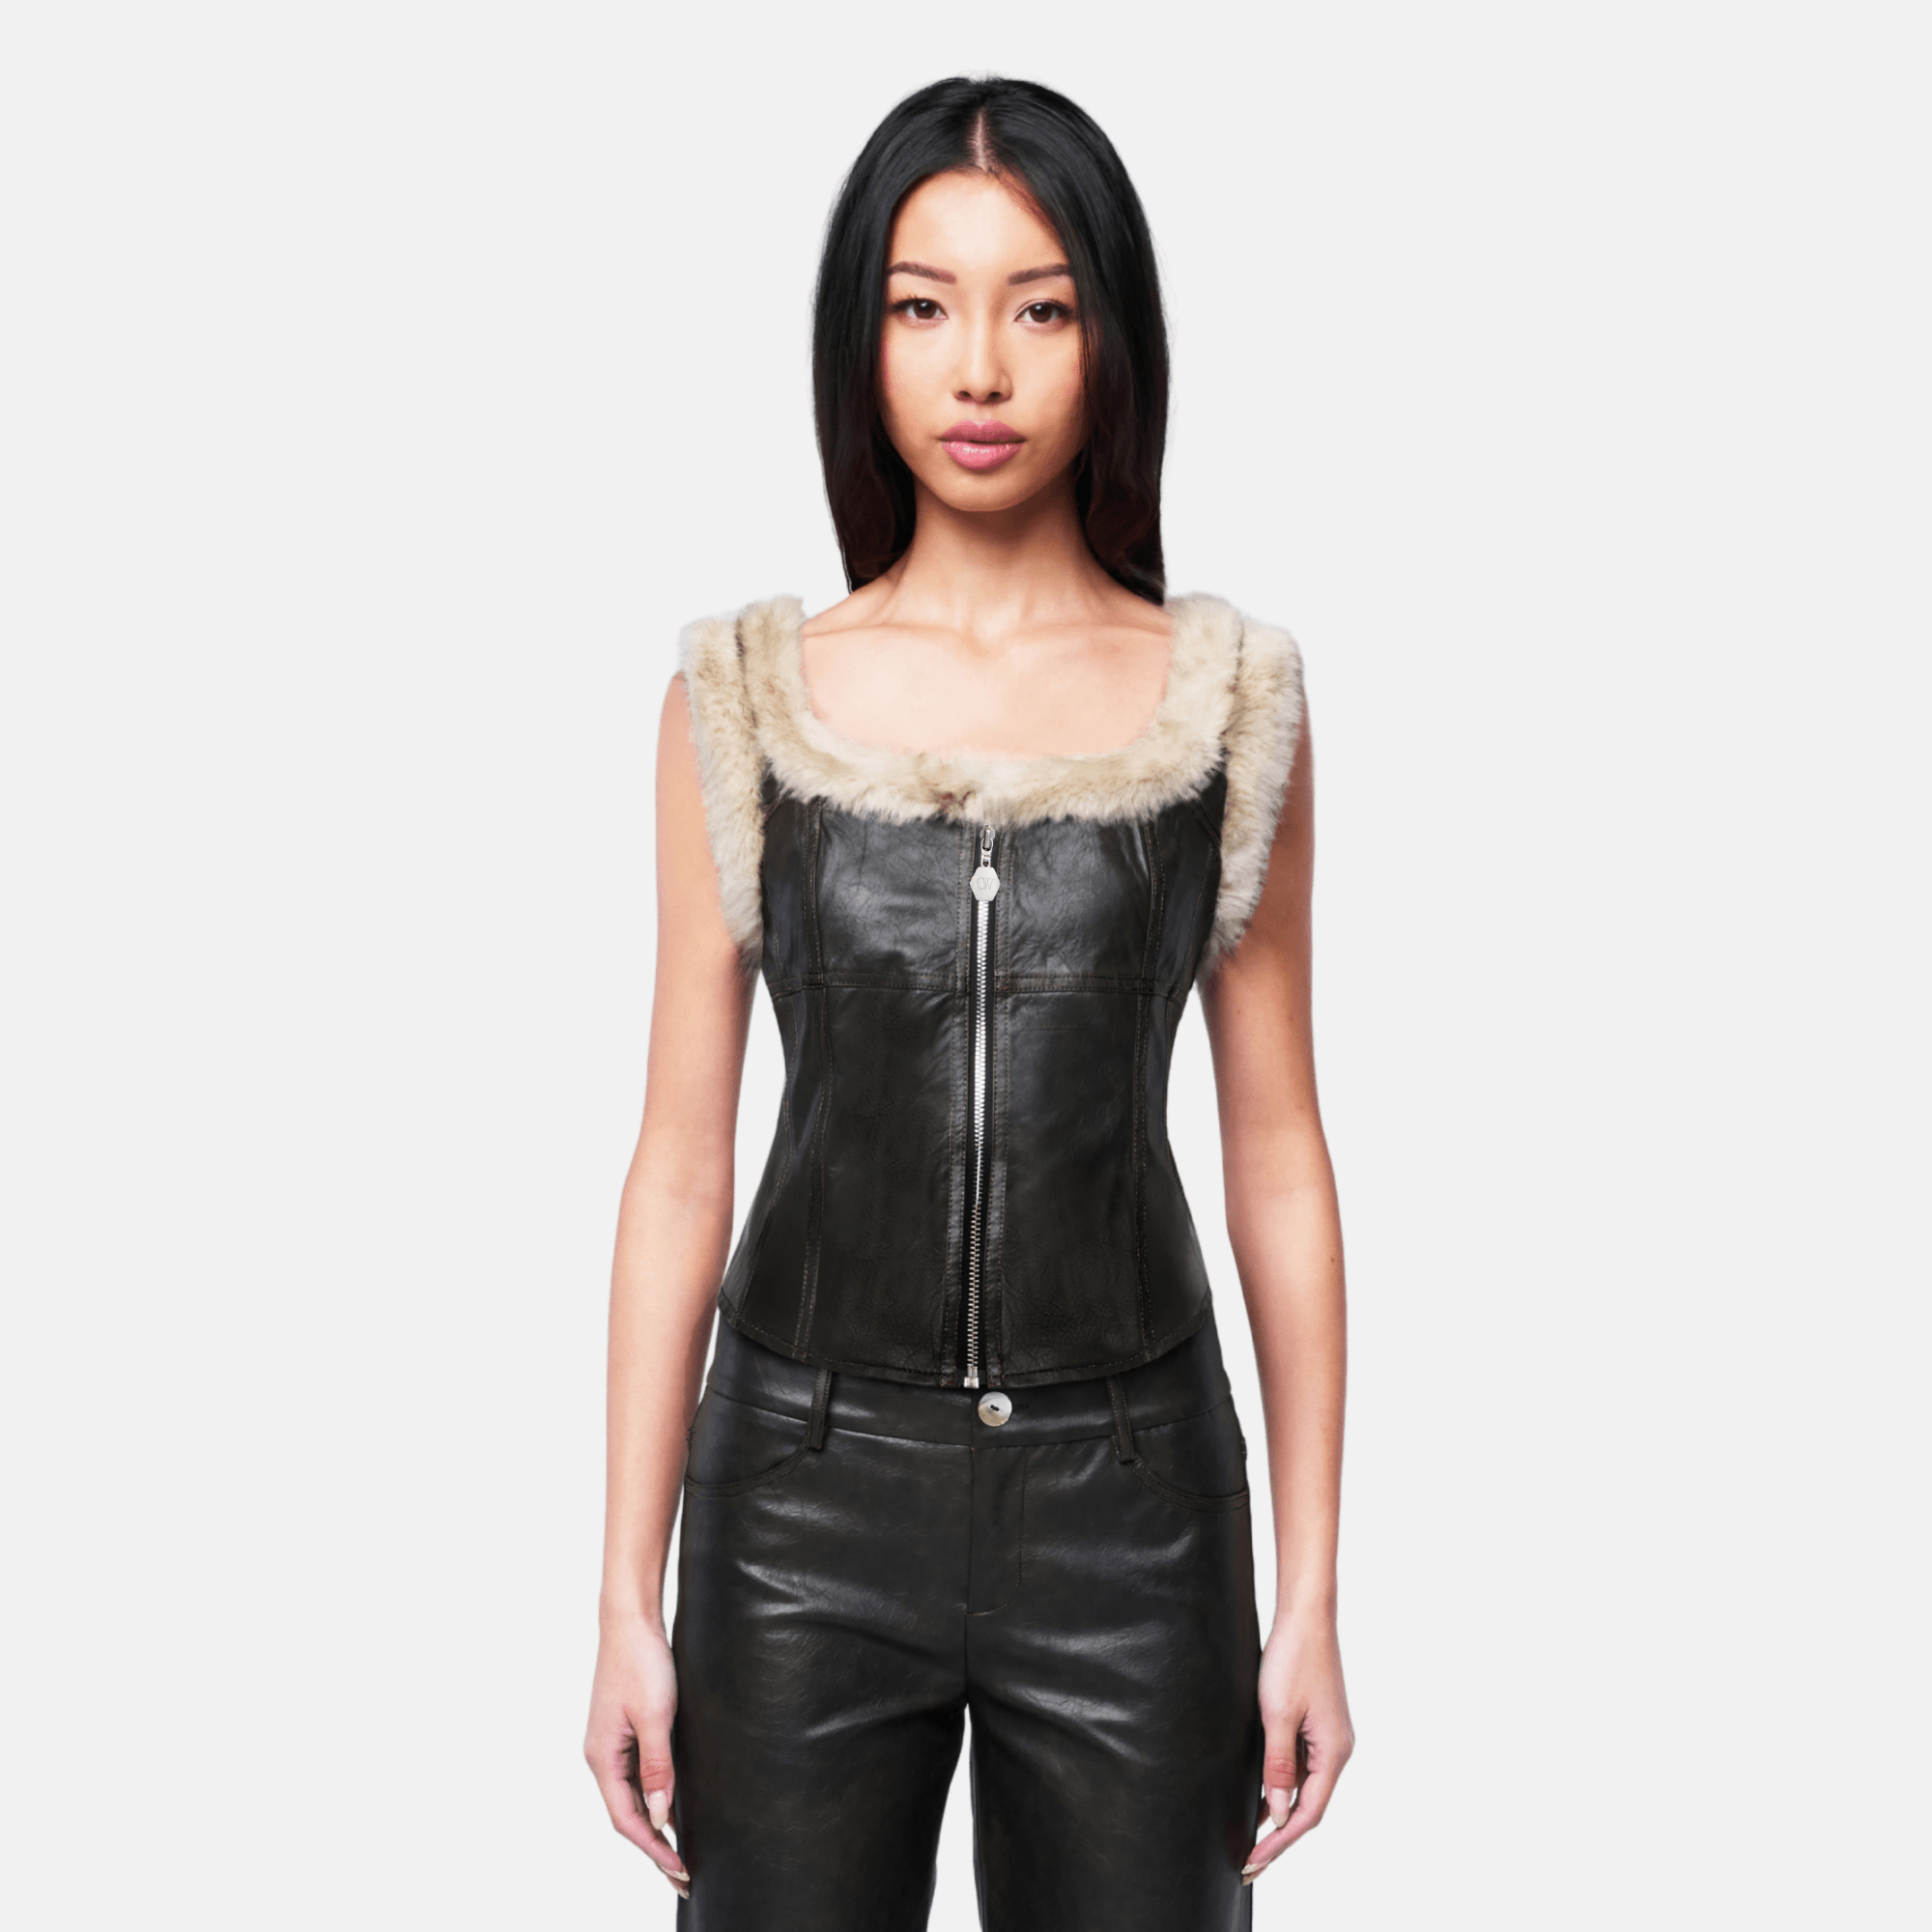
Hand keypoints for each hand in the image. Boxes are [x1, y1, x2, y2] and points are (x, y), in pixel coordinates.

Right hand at [585, 1613, 690, 1898]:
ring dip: (653, 1825)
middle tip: (683, 1875)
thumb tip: (659, 1817)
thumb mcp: (656, 1716)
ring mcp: (610, 1744)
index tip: (680, 1870)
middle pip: (626, 1814)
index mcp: (602, 1758)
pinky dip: (652, 1798)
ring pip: (630, 1797)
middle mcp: (601, 1756)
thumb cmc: (641, 1662)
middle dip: (654, 1847)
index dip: (653, 1849)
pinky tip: (670, 1807)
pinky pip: (635, 1776)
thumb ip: (658, 1768)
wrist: (630, 1619)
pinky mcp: (622, 1730)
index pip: (626, 1820)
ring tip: (679, 1852)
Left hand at [1243, 1610, 1353, 1883]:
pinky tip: (1263, 1799)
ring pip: (1306, 1788)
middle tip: (1248, 1863)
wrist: (1305, 1617)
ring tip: (1251, 1841)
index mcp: (1334, 1752)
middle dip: (1280, 1837)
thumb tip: (1279, 1814)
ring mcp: (1329, 1738)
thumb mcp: (1278, 1715)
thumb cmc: (1293, 1660)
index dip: (1281, 1842)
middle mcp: (1337, 1750)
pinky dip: (1283, 1787)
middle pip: (1310, 1807)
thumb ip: (1279, 1766)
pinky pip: (1302, 1767)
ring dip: (1280, 1814)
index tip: (1253, 1861)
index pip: (1308, 1814)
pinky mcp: (1318, 1725)